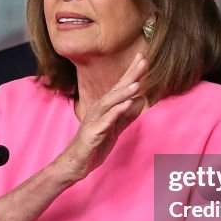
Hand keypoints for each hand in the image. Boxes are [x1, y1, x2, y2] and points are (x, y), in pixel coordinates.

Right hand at [55, 53, 146, 182]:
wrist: (77, 162)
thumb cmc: (95, 144)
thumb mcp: (115, 128)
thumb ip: (127, 115)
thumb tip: (141, 101)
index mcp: (105, 107)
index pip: (120, 86)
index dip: (131, 72)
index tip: (143, 57)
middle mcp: (99, 109)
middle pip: (116, 89)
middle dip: (130, 75)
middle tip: (143, 60)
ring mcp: (95, 120)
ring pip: (110, 102)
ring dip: (123, 92)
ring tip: (136, 82)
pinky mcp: (93, 133)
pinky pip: (106, 121)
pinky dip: (116, 112)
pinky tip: (126, 104)